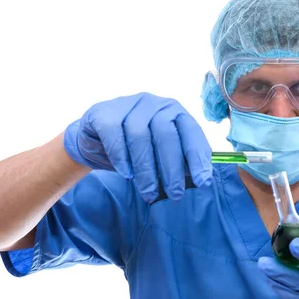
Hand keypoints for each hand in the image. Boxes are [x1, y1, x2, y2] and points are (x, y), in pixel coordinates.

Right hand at [63, 92, 212, 201]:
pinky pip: (114, 134)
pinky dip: (121, 157)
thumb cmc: (135, 147)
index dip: (198, 158)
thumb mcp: (160, 153)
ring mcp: (129, 104)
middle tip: (176, 194)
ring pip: (140, 136)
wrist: (95, 138)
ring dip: (146, 169)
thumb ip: (179, 161)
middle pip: (166, 134)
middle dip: (172, 168)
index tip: (204, 183)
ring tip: (149, 193)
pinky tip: (126, 174)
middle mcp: (154, 104)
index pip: (191, 133)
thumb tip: (201, 179)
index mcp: (174, 112)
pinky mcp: (105, 112)